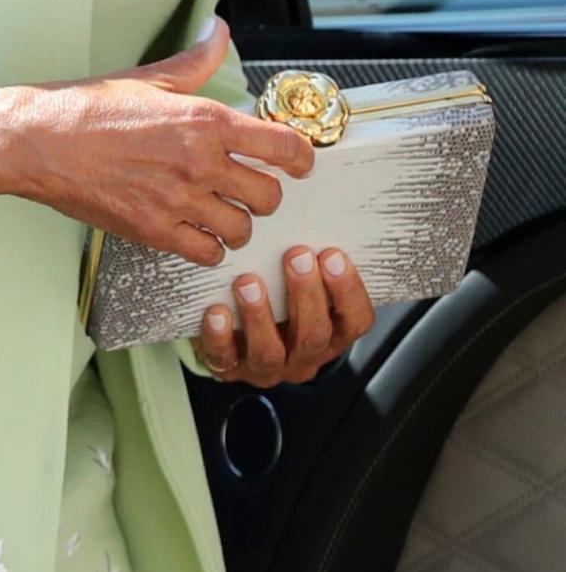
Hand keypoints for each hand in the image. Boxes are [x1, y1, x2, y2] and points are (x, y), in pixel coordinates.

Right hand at [0, 15, 315, 260]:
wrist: (38, 142)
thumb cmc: (88, 109)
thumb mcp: (150, 77)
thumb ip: (196, 59)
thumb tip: (217, 31)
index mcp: (204, 120)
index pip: (284, 147)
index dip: (301, 158)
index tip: (298, 162)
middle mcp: (199, 163)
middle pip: (270, 195)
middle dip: (264, 192)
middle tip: (248, 186)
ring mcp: (178, 201)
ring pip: (242, 229)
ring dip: (236, 222)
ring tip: (220, 211)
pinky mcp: (154, 231)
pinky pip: (207, 253)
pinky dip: (207, 246)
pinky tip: (194, 230)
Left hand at [191, 246, 375, 385]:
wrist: (239, 338)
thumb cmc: (278, 297)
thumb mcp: (305, 281)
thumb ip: (313, 259)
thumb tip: (315, 202)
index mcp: (332, 333)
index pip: (355, 320)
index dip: (348, 291)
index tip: (333, 255)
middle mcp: (304, 355)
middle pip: (314, 335)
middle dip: (306, 295)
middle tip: (296, 256)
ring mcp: (268, 367)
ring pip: (270, 353)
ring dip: (260, 316)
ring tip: (248, 282)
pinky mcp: (231, 369)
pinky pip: (225, 360)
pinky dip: (220, 337)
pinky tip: (216, 312)